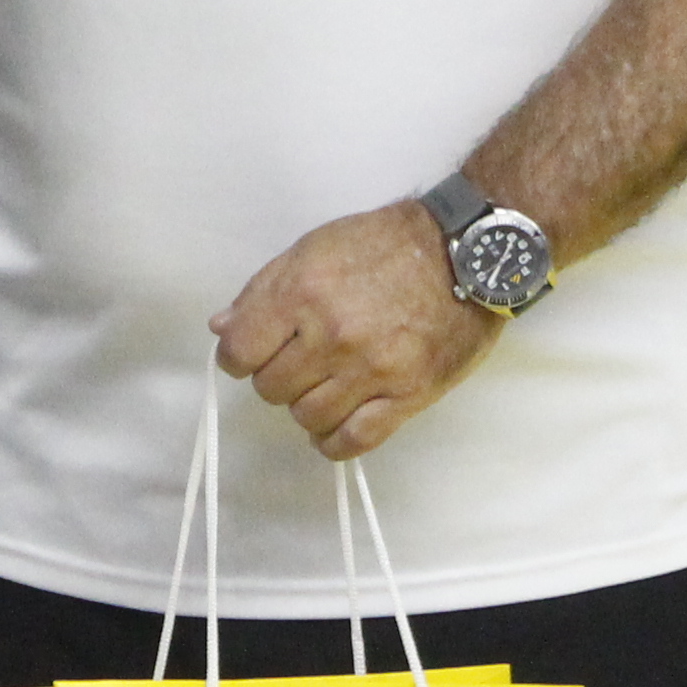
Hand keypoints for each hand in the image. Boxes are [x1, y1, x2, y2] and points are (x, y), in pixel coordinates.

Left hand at [212, 199, 498, 461]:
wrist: (465, 254)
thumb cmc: (385, 245)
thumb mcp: (313, 248)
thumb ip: (263, 290)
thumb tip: (222, 329)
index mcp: (303, 293)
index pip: (240, 353)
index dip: (238, 356)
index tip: (251, 353)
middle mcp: (334, 335)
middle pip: (271, 389)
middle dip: (276, 378)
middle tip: (297, 363)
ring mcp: (373, 369)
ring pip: (308, 417)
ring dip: (306, 406)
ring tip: (322, 387)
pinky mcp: (408, 395)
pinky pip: (355, 441)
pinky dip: (334, 442)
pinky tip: (333, 427)